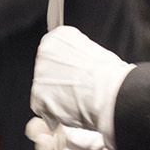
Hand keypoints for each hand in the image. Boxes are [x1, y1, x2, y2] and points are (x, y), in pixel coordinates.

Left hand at [32, 26, 134, 140]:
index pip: (52, 52)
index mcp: (59, 36)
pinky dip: (55, 113)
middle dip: (57, 82)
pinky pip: (44, 108)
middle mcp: (45, 51)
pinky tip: (72, 111)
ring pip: (43, 90)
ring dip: (56, 98)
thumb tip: (75, 66)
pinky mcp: (38, 95)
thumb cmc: (108, 75)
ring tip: (76, 100)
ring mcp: (40, 73)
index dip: (64, 67)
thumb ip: (75, 56)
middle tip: (74, 89)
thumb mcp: (93, 51)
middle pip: (46, 71)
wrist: (111, 92)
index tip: (71, 74)